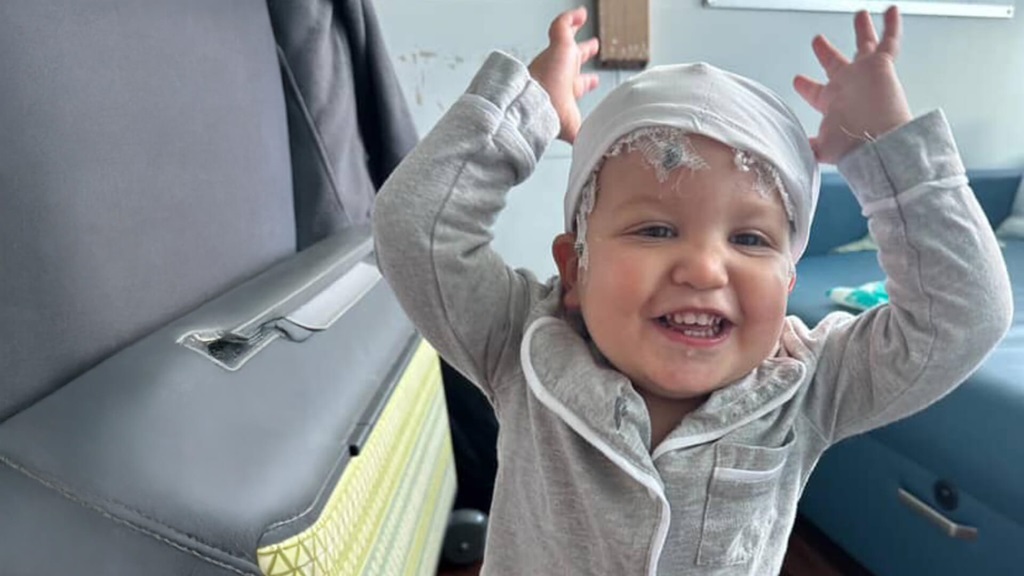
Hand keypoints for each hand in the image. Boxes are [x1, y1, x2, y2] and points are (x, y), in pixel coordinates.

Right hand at [528, 7, 599, 142]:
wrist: (534, 104)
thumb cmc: (550, 118)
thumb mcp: (575, 133)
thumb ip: (586, 142)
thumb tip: (597, 158)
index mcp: (565, 94)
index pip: (577, 87)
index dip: (586, 84)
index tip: (593, 81)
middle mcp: (561, 75)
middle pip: (573, 62)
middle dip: (583, 55)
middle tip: (593, 47)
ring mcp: (557, 60)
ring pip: (565, 41)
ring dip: (573, 32)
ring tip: (581, 18)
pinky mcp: (556, 46)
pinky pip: (562, 26)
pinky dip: (570, 19)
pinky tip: (580, 13)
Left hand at [793, 6, 912, 163]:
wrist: (877, 143)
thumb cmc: (851, 146)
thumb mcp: (821, 147)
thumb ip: (807, 147)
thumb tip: (792, 151)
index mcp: (832, 103)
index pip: (816, 91)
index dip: (806, 85)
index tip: (797, 79)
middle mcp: (848, 86)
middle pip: (836, 63)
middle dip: (826, 51)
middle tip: (817, 39)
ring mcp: (864, 75)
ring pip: (864, 45)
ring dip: (862, 30)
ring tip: (860, 15)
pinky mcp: (881, 66)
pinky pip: (889, 41)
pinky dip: (891, 26)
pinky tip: (891, 11)